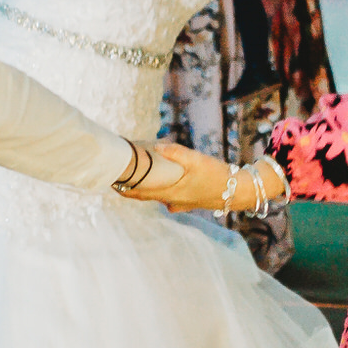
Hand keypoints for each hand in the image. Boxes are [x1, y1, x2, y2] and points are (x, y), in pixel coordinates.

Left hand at [117, 142, 231, 209]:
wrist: (238, 192)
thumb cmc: (218, 176)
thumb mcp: (198, 161)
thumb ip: (177, 153)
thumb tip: (157, 144)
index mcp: (170, 191)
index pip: (139, 191)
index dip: (122, 185)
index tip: (108, 177)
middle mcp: (171, 200)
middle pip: (143, 195)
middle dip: (128, 186)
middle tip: (114, 176)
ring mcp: (180, 202)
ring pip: (154, 197)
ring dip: (141, 189)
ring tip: (131, 179)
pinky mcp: (188, 202)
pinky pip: (166, 197)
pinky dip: (157, 191)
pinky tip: (159, 184)